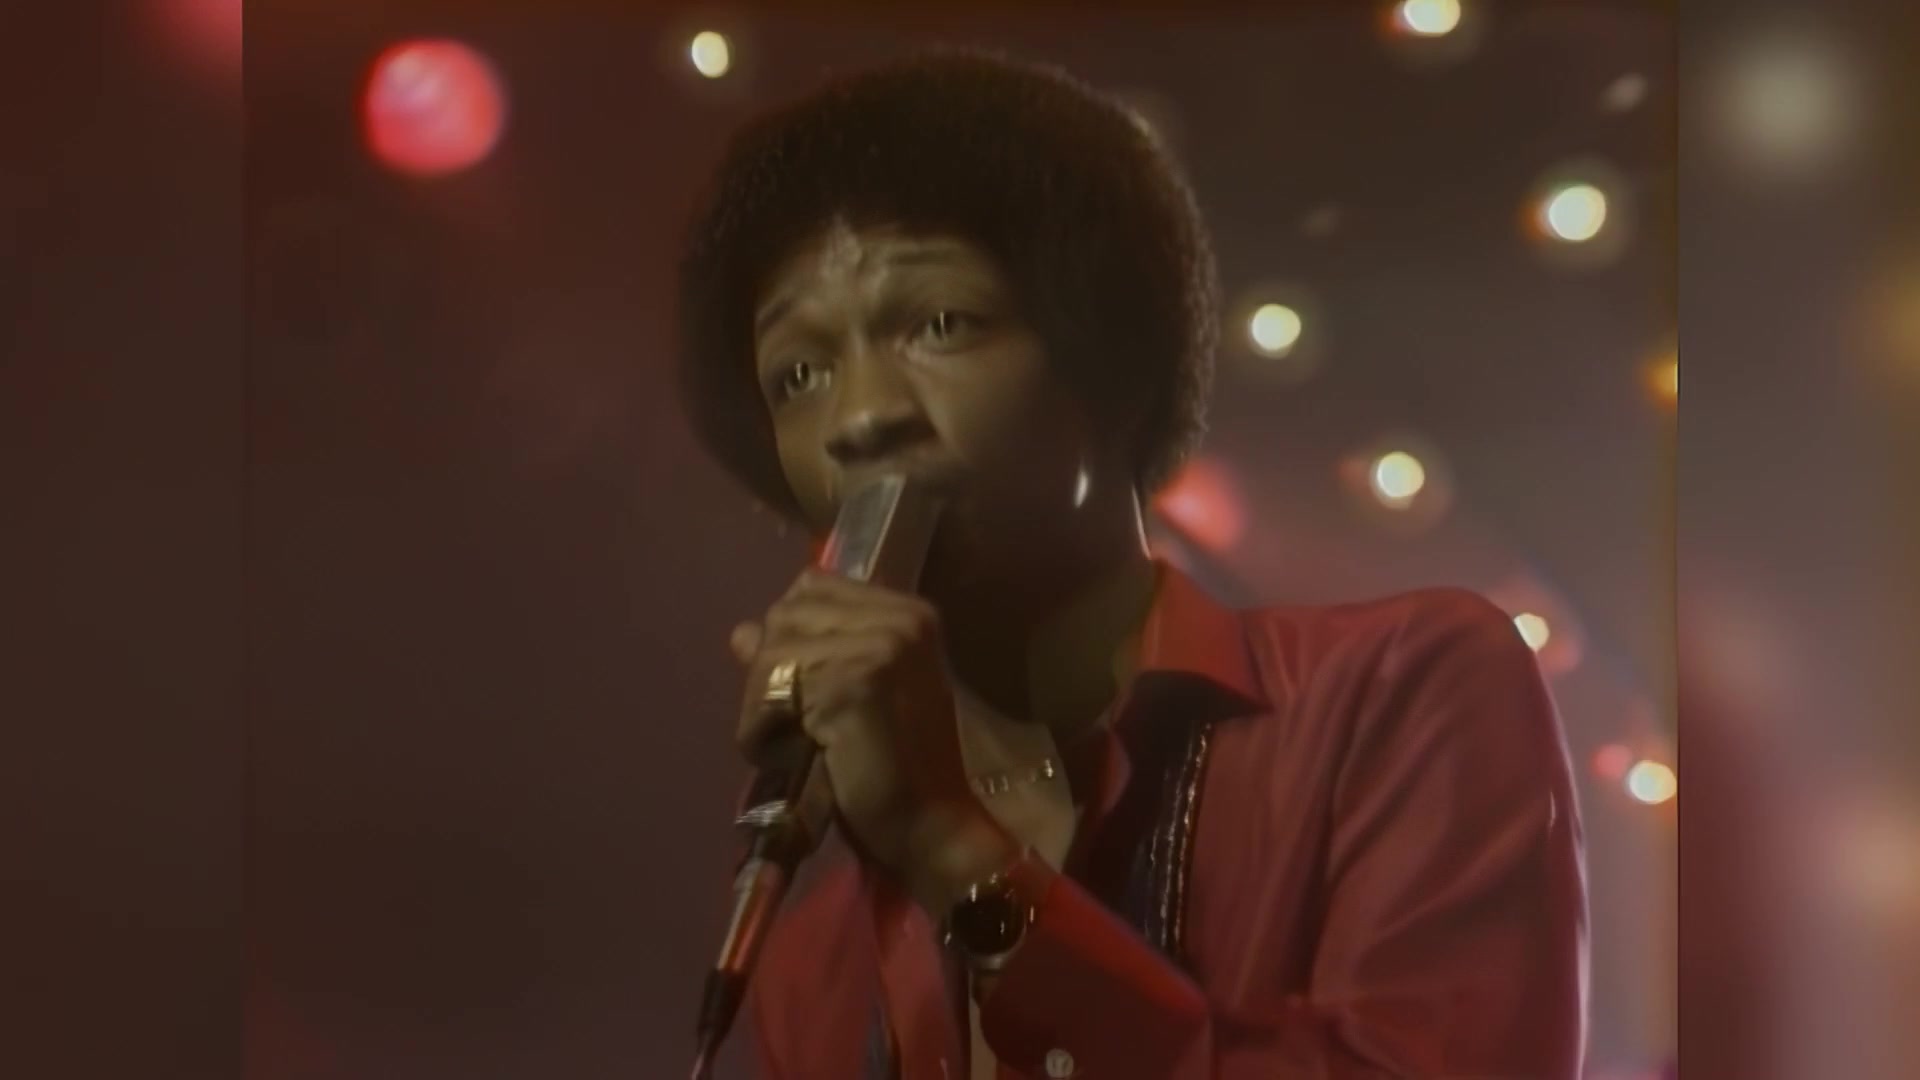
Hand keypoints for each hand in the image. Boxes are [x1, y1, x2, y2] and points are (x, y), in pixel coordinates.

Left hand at [731, 569, 1018, 912]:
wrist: (934, 827)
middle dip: (769, 673)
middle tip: (791, 726)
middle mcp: (900, 618)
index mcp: (906, 613)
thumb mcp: (848, 696)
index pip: (811, 588)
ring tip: (793, 745)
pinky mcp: (855, 684)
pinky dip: (762, 732)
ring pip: (771, 652)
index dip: (788, 637)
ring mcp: (881, 647)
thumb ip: (804, 655)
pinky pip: (771, 692)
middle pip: (785, 615)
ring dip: (762, 707)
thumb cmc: (896, 768)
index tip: (800, 690)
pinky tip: (791, 757)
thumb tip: (742, 632)